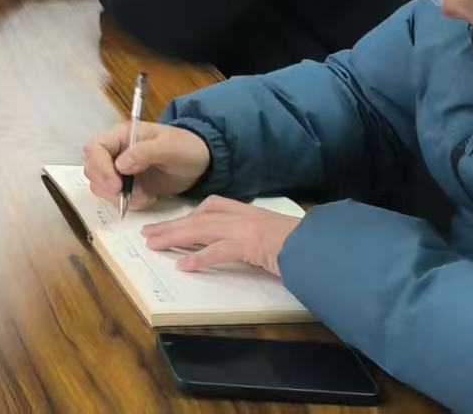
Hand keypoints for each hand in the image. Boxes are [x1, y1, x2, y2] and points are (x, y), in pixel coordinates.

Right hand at [81, 121, 209, 211]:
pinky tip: (147, 198)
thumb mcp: (170, 147)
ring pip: (100, 185)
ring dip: (118, 197)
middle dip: (107, 186)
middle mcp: (115, 151)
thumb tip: (121, 165)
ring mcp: (119, 169)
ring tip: (144, 196)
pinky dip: (128, 203)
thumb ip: (145, 152)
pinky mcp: (127, 184)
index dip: (99, 167)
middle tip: (129, 194)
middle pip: (92, 169)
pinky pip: (114, 197)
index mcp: (121, 135)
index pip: (94, 148)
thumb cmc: (187, 148)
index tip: (117, 184)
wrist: (202, 163)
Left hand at [143, 195, 299, 276]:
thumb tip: (248, 249)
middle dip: (172, 225)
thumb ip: (257, 239)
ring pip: (202, 229)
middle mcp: (245, 216)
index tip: (174, 222)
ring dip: (175, 236)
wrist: (323, 246)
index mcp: (250, 213)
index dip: (190, 215)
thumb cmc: (304, 244)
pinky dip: (200, 257)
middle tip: (149, 233)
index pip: (213, 207)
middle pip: (199, 217)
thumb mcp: (275, 236)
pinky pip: (219, 251)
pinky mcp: (251, 245)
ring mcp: (247, 229)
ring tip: (154, 244)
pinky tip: (184, 265)